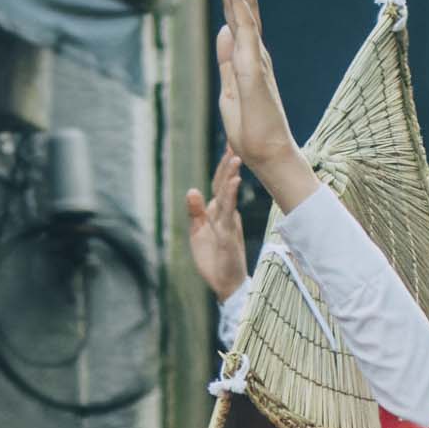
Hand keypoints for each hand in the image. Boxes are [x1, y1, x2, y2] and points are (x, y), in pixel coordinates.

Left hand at [184, 149, 250, 301]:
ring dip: (231, 176)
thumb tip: (192, 190)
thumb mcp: (198, 232)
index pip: (220, 185)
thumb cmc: (214, 260)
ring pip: (228, 195)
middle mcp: (226, 214)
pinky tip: (234, 182)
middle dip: (229, 164)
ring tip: (236, 158)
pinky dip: (231, 196)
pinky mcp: (228, 234)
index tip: (229, 147)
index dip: (223, 167)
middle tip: (236, 143)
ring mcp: (228, 223)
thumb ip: (195, 212)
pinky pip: (229, 212)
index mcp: (218, 212)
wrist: (225, 284)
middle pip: (225, 185)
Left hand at [212, 0, 320, 216]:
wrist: (268, 156)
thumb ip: (226, 60)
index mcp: (248, 57)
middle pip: (243, 3)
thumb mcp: (230, 90)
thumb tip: (223, 30)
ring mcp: (255, 58)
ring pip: (244, 9)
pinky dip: (239, 2)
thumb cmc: (251, 131)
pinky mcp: (253, 68)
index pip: (240, 14)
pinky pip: (245, 28)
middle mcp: (255, 52)